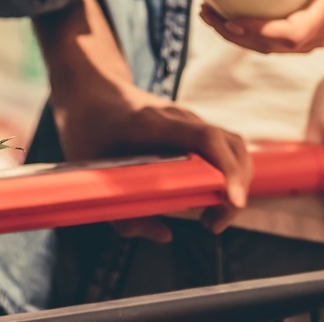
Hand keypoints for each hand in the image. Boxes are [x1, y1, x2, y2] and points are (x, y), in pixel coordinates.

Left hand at [51, 79, 250, 241]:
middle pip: (230, 144)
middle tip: (214, 223)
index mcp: (154, 125)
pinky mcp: (188, 126)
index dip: (227, 170)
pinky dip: (225, 173)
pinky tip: (207, 197)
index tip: (232, 201)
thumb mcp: (94, 177)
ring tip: (211, 215)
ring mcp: (187, 119)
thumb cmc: (87, 129)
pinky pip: (219, 147)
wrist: (90, 88)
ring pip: (230, 145)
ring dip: (234, 181)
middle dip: (236, 186)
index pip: (207, 140)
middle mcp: (178, 117)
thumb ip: (125, 214)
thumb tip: (165, 235)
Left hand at [200, 0, 323, 53]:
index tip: (233, 19)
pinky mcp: (302, 37)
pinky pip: (272, 44)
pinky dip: (247, 36)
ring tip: (208, 15)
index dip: (262, 31)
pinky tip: (224, 21)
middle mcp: (320, 32)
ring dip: (237, 37)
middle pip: (274, 44)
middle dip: (238, 34)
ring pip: (270, 48)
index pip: (293, 33)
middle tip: (208, 12)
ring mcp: (312, 38)